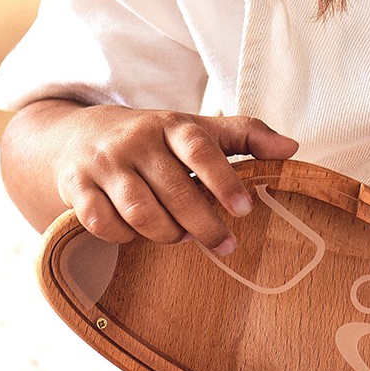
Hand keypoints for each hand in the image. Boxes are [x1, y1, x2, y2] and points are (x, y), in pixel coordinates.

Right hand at [53, 105, 298, 252]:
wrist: (77, 136)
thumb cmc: (154, 139)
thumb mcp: (198, 130)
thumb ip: (246, 136)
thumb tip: (292, 149)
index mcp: (171, 125)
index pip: (201, 149)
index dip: (224, 181)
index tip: (245, 210)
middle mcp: (136, 141)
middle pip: (175, 191)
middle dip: (204, 225)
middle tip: (225, 245)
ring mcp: (104, 164)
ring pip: (140, 213)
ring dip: (167, 234)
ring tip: (181, 236)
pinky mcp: (76, 187)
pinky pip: (103, 224)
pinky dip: (125, 237)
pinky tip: (139, 234)